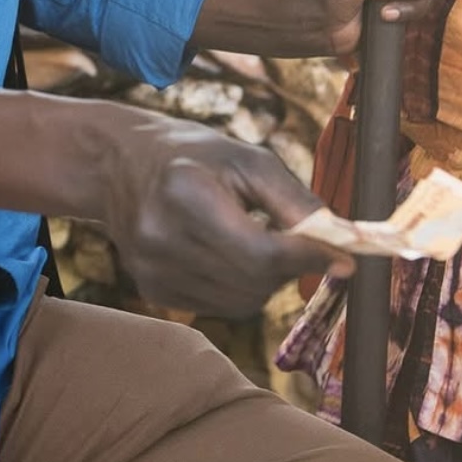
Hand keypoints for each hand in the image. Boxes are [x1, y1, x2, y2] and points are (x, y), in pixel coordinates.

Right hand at [103, 116, 351, 316]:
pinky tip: (222, 252)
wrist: (117, 163)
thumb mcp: (246, 158)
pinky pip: (218, 307)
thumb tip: (344, 247)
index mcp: (186, 195)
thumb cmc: (191, 154)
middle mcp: (161, 237)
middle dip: (286, 265)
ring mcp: (151, 269)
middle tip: (287, 236)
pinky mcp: (150, 289)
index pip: (262, 253)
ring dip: (262, 279)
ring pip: (241, 303)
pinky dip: (236, 286)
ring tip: (248, 237)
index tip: (342, 257)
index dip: (308, 258)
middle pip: (255, 283)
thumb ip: (295, 202)